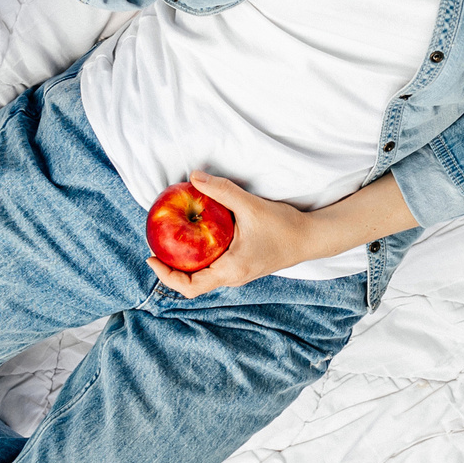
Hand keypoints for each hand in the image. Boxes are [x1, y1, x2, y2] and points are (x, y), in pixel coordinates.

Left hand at [147, 171, 416, 299]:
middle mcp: (231, 277)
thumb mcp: (251, 206)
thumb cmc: (284, 226)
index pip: (189, 286)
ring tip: (171, 240)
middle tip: (156, 245)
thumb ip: (222, 191)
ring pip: (203, 275)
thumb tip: (193, 176)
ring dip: (185, 262)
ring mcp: (238, 274)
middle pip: (192, 283)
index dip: (166, 276)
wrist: (312, 238)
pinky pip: (214, 266)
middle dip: (171, 268)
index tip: (151, 257)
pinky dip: (200, 256)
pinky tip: (197, 235)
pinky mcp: (243, 266)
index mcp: (230, 270)